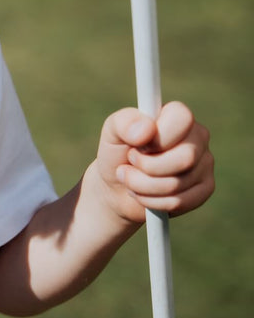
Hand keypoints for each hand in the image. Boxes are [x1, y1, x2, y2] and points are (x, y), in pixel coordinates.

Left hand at [94, 101, 214, 223]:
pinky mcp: (205, 188)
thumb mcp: (112, 132)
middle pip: (185, 158)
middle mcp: (197, 137)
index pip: (183, 119)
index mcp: (178, 116)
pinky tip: (143, 194)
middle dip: (146, 167)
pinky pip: (180, 202)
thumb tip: (146, 129)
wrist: (116, 186)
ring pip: (178, 183)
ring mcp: (205, 163)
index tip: (137, 144)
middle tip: (129, 164)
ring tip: (130, 179)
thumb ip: (124, 122)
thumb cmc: (117, 153)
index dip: (156, 138)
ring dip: (142, 186)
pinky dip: (151, 201)